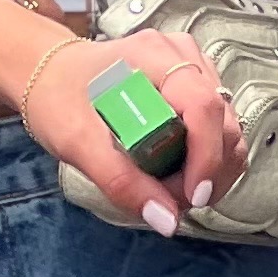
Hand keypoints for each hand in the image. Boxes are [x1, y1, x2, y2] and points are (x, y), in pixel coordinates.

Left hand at [0, 12, 241, 231]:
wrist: (50, 74)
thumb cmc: (58, 98)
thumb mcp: (77, 142)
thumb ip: (121, 181)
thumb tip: (167, 220)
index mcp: (153, 57)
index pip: (203, 106)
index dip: (207, 157)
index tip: (192, 198)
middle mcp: (182, 55)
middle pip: (223, 119)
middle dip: (208, 170)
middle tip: (173, 201)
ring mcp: (192, 66)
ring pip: (227, 125)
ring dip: (212, 168)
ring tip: (172, 189)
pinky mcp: (194, 82)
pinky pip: (219, 125)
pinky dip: (207, 157)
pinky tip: (180, 173)